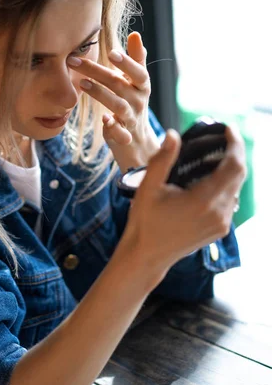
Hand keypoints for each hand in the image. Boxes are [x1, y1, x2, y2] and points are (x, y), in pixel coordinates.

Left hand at [68, 32, 159, 172]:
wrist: (140, 144)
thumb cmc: (134, 106)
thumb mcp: (138, 84)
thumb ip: (136, 60)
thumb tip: (135, 34)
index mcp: (141, 87)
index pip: (138, 72)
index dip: (127, 62)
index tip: (111, 52)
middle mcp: (138, 102)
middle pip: (119, 85)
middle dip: (98, 72)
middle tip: (74, 60)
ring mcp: (132, 121)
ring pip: (119, 106)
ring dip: (101, 94)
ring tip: (83, 84)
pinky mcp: (124, 138)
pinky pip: (121, 134)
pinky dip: (113, 127)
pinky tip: (103, 120)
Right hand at [120, 124, 246, 288]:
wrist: (147, 255)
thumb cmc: (145, 221)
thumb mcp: (148, 187)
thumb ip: (162, 159)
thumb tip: (173, 134)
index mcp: (203, 200)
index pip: (233, 166)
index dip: (235, 144)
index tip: (228, 129)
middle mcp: (218, 213)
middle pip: (240, 175)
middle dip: (236, 152)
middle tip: (224, 137)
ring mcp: (222, 223)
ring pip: (237, 188)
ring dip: (232, 169)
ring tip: (217, 154)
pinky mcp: (220, 229)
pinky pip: (231, 201)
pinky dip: (227, 185)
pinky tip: (212, 178)